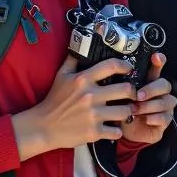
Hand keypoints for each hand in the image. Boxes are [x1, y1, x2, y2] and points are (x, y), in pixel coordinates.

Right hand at [13, 56, 135, 160]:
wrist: (45, 126)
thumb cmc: (54, 100)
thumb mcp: (61, 76)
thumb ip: (72, 60)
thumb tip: (80, 44)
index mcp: (83, 80)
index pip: (110, 66)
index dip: (124, 66)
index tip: (128, 69)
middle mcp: (90, 96)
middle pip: (125, 90)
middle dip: (132, 92)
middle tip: (132, 94)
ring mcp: (94, 115)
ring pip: (125, 111)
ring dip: (127, 111)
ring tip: (124, 110)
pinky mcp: (95, 132)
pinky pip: (117, 131)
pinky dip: (117, 130)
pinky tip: (113, 127)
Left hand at [119, 52, 175, 145]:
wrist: (127, 132)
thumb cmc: (124, 109)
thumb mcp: (119, 96)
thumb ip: (121, 86)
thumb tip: (116, 78)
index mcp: (148, 82)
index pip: (157, 68)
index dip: (159, 61)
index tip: (156, 57)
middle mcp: (159, 92)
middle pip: (164, 84)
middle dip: (151, 89)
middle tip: (138, 95)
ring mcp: (164, 106)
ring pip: (166, 101)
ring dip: (150, 105)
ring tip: (136, 110)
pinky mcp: (166, 120)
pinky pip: (166, 117)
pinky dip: (155, 118)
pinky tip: (145, 119)